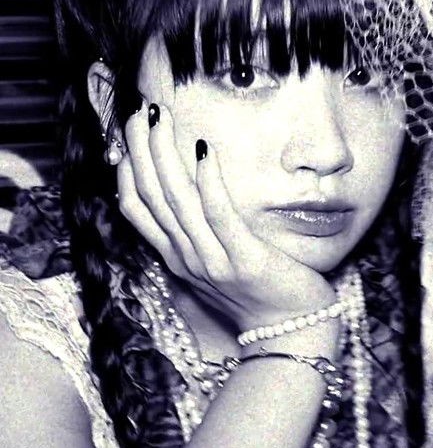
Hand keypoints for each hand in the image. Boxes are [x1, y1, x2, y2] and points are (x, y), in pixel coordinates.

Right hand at [117, 103, 336, 331]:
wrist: (290, 336)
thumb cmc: (257, 293)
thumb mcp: (217, 262)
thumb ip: (198, 232)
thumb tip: (189, 191)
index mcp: (177, 258)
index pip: (136, 209)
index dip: (127, 169)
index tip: (129, 134)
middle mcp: (186, 259)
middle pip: (151, 198)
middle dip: (139, 150)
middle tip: (139, 111)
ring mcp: (213, 262)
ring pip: (177, 201)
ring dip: (164, 154)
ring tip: (159, 117)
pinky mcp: (245, 261)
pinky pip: (219, 216)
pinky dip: (208, 182)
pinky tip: (204, 151)